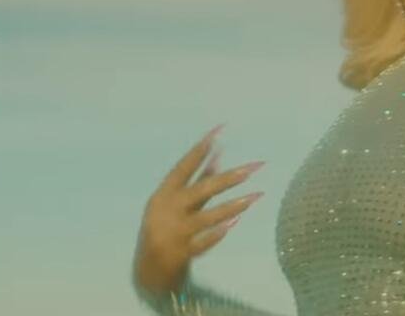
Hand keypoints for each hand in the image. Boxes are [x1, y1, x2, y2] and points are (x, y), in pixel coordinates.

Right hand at [132, 124, 265, 298]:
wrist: (147, 273)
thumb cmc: (167, 230)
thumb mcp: (176, 203)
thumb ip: (197, 181)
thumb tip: (218, 153)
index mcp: (164, 194)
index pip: (185, 166)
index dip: (202, 148)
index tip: (220, 130)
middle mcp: (166, 211)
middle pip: (202, 190)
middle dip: (230, 177)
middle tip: (255, 166)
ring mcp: (172, 233)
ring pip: (207, 216)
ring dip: (233, 206)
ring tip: (257, 196)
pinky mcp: (180, 254)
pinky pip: (202, 243)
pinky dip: (217, 234)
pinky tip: (234, 224)